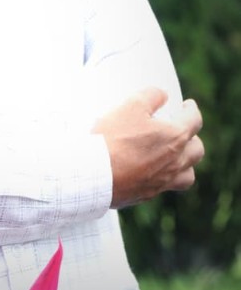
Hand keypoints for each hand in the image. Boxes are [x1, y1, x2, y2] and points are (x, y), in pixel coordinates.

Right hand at [92, 87, 204, 207]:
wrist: (94, 173)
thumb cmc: (113, 137)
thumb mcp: (131, 105)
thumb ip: (151, 96)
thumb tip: (162, 95)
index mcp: (175, 137)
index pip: (194, 120)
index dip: (191, 110)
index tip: (187, 106)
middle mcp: (175, 161)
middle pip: (196, 150)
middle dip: (192, 137)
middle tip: (181, 130)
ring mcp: (163, 181)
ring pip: (188, 174)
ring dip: (186, 163)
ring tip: (175, 156)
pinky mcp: (148, 194)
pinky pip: (167, 186)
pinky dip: (166, 177)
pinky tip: (153, 170)